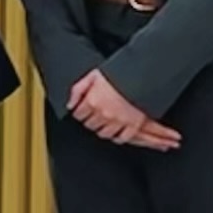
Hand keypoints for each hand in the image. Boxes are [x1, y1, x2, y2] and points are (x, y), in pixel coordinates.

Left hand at [67, 69, 181, 150]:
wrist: (142, 75)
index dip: (81, 112)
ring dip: (103, 129)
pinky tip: (116, 132)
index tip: (84, 111)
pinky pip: (122, 138)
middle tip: (96, 115)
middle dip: (91, 120)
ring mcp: (119, 121)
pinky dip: (118, 137)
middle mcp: (103, 114)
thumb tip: (70, 105)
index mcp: (92, 102)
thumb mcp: (92, 76)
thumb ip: (77, 90)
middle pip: (90, 125)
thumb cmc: (118, 74)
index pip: (79, 115)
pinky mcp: (133, 125)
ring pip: (104, 133)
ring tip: (106, 122)